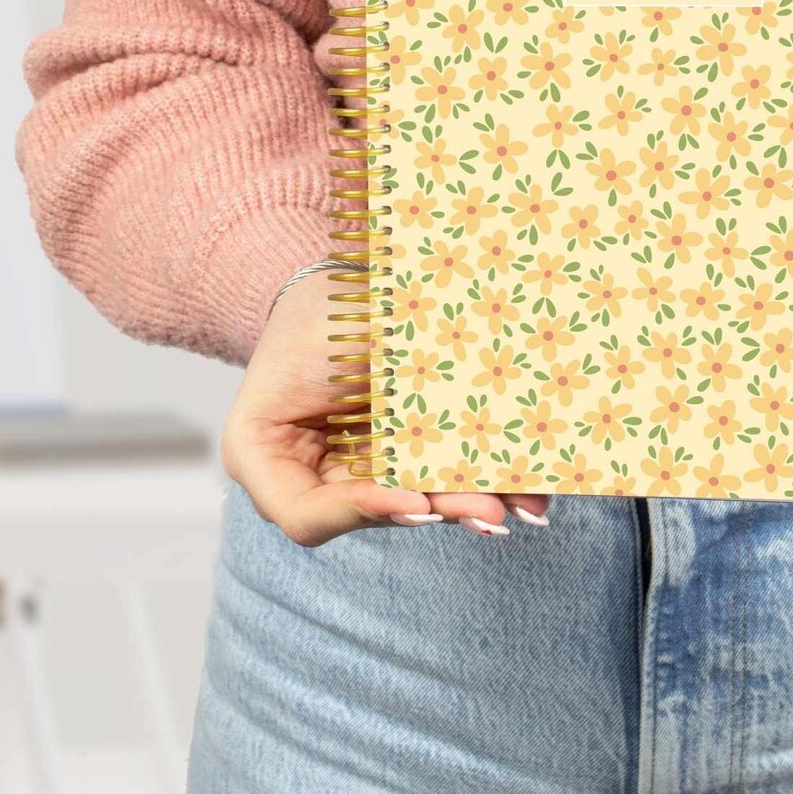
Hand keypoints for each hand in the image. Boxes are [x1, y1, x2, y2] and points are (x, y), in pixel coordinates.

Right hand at [220, 268, 549, 545]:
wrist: (342, 279)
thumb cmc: (318, 309)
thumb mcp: (317, 346)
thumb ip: (360, 389)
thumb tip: (428, 423)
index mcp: (264, 458)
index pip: (308, 514)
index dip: (364, 512)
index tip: (417, 498)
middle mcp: (313, 476)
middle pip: (376, 513)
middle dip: (439, 510)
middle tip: (491, 513)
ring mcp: (362, 469)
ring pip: (418, 499)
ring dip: (472, 503)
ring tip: (526, 507)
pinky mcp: (405, 454)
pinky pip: (442, 473)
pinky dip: (484, 480)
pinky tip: (528, 491)